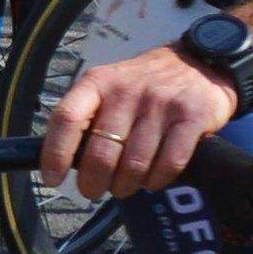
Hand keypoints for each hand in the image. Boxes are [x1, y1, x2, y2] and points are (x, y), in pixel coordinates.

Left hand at [40, 42, 242, 201]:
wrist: (200, 63)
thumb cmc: (143, 86)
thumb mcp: (109, 87)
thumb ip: (88, 117)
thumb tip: (63, 162)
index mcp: (98, 83)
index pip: (67, 118)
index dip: (55, 153)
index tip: (53, 179)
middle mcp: (127, 91)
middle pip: (101, 152)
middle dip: (94, 182)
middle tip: (94, 190)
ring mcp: (161, 104)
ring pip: (134, 165)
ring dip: (126, 185)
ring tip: (125, 186)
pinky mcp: (192, 117)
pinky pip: (169, 163)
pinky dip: (157, 180)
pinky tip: (153, 180)